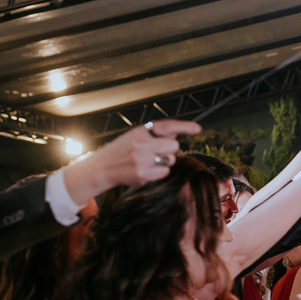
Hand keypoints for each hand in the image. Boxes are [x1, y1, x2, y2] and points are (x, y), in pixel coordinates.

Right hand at [64, 120, 201, 203]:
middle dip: (170, 149)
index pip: (167, 126)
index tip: (198, 129)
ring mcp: (143, 160)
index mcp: (140, 132)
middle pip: (174, 146)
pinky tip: (146, 170)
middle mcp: (142, 144)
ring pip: (171, 160)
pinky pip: (165, 172)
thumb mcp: (134, 136)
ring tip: (148, 161)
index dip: (184, 126)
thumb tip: (177, 133)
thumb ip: (154, 134)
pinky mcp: (143, 174)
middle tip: (157, 151)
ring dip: (164, 161)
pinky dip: (159, 172)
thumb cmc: (121, 151)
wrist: (102, 168)